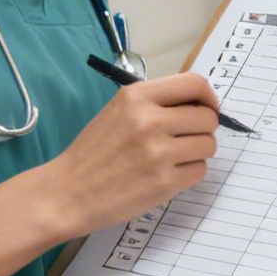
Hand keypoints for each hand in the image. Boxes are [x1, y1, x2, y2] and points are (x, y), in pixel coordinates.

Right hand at [43, 72, 220, 237]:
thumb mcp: (119, 111)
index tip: (207, 108)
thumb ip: (156, 103)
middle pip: (208, 117)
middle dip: (204, 129)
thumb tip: (200, 105)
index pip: (195, 83)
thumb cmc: (94, 152)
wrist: (68, 192)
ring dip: (198, 152)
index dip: (209, 97)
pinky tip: (168, 174)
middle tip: (187, 139)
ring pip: (208, 145)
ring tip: (174, 158)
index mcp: (137, 96)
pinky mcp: (164, 183)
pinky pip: (200, 171)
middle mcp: (149, 120)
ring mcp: (158, 153)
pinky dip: (190, 173)